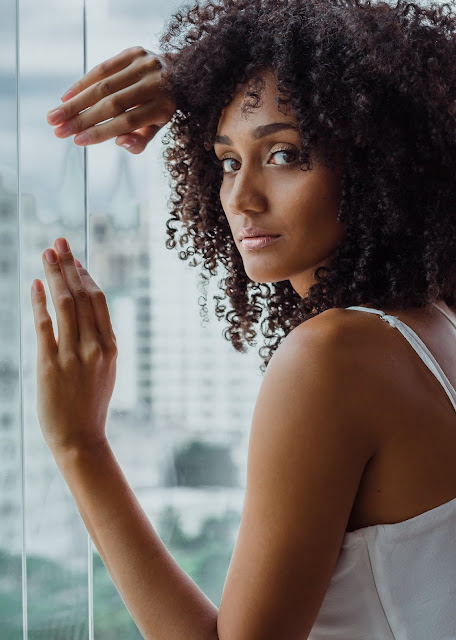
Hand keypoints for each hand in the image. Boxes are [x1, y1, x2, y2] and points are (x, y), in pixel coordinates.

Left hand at [31, 238, 117, 453]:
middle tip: (59, 242)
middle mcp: (94, 346)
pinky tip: (35, 285)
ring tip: (47, 253)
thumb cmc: (92, 405)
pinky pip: (44, 326)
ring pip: (64, 304)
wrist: (81, 439)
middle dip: (69, 265)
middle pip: (81, 295)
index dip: (86, 275)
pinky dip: (39, 302)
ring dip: (55, 275)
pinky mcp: (50, 365)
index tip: (75, 259)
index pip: (98, 300)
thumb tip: (92, 316)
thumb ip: (102, 342)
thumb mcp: (106, 371)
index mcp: (110, 346)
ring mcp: (73, 355)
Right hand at [46, 47, 176, 154]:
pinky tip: (66, 98)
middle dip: (82, 118)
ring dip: (76, 102)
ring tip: (54, 117)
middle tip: (58, 130)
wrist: (178, 72)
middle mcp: (156, 83)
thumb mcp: (157, 128)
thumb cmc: (162, 107)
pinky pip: (103, 67)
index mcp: (164, 106)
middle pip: (113, 103)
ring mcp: (144, 64)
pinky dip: (83, 83)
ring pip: (104, 85)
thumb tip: (120, 141)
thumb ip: (140, 140)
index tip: (77, 140)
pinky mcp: (134, 52)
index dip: (101, 131)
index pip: (128, 121)